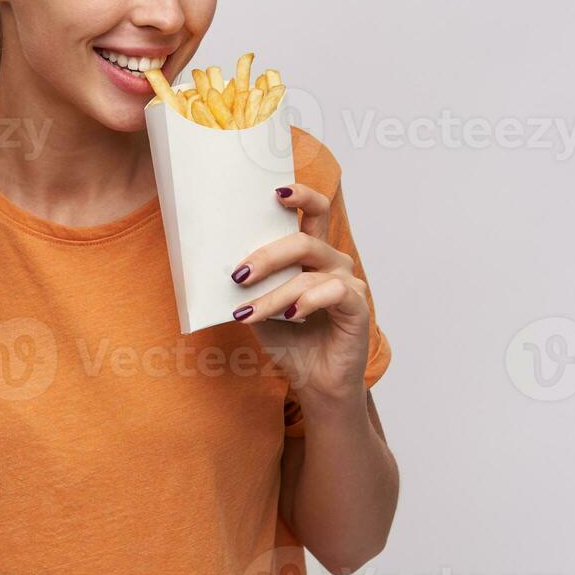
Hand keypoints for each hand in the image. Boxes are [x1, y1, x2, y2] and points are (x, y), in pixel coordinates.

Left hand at [229, 183, 370, 402]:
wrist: (315, 383)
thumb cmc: (291, 342)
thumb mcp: (259, 309)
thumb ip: (249, 286)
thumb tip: (217, 267)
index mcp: (312, 255)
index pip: (314, 212)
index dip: (301, 196)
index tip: (276, 191)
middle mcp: (333, 262)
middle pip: (302, 240)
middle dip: (266, 256)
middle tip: (239, 275)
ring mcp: (348, 283)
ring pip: (307, 274)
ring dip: (273, 295)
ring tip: (249, 313)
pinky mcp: (357, 306)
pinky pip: (331, 293)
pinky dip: (306, 303)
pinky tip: (291, 316)